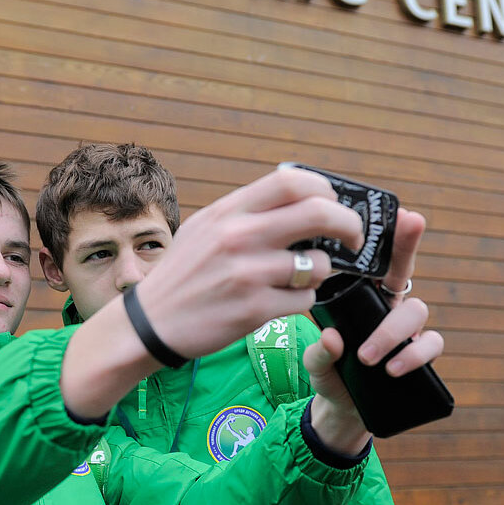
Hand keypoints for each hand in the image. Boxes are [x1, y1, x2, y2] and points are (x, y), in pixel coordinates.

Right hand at [130, 167, 364, 356]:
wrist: (151, 323)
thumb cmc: (185, 273)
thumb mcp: (206, 227)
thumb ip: (248, 211)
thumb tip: (302, 199)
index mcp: (229, 211)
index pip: (293, 182)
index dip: (325, 189)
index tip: (334, 204)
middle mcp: (239, 236)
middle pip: (319, 214)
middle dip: (348, 225)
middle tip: (352, 238)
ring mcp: (248, 274)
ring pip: (318, 264)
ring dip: (319, 272)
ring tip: (298, 277)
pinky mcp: (254, 310)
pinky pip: (305, 299)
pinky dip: (301, 300)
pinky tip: (280, 301)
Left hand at [302, 209, 443, 453]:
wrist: (343, 411)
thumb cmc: (330, 372)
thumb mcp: (315, 363)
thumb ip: (320, 352)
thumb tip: (332, 339)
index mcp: (361, 297)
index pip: (374, 262)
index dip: (389, 235)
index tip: (399, 209)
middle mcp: (388, 306)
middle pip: (404, 269)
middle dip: (409, 243)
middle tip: (412, 221)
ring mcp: (406, 330)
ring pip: (417, 310)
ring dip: (392, 331)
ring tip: (367, 357)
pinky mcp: (419, 357)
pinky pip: (432, 344)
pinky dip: (415, 355)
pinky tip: (394, 369)